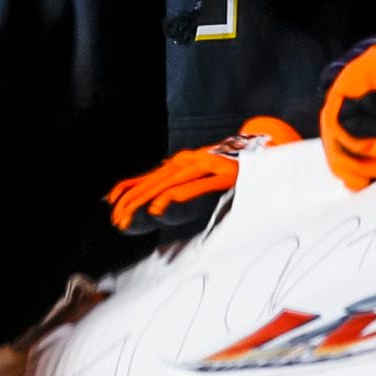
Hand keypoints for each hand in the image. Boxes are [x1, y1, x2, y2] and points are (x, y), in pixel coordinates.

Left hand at [104, 117, 298, 235]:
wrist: (261, 154)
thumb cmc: (223, 172)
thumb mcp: (193, 179)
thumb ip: (167, 188)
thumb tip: (137, 203)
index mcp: (178, 164)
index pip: (146, 181)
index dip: (128, 197)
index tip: (114, 214)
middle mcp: (188, 162)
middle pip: (155, 183)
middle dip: (135, 203)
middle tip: (121, 221)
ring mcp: (206, 166)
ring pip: (174, 183)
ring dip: (156, 198)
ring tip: (142, 213)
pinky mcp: (224, 174)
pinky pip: (201, 184)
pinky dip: (183, 193)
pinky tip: (170, 202)